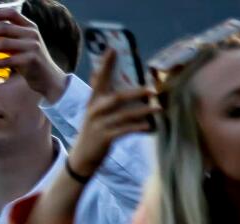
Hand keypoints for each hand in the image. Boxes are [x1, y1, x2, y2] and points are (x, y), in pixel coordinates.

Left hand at [0, 9, 68, 101]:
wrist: (49, 79)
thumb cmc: (31, 61)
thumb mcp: (25, 45)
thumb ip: (11, 38)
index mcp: (30, 27)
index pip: (11, 13)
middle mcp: (32, 34)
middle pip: (3, 28)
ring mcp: (32, 46)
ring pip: (2, 43)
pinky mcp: (30, 60)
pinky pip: (6, 60)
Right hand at [67, 50, 158, 176]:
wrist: (81, 157)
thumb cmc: (93, 131)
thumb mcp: (94, 113)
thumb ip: (104, 97)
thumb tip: (116, 82)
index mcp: (92, 101)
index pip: (98, 79)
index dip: (105, 64)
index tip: (112, 49)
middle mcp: (94, 110)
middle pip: (116, 97)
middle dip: (135, 92)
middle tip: (151, 89)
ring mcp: (99, 124)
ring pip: (124, 114)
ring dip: (143, 110)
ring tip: (158, 107)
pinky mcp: (105, 137)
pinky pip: (125, 130)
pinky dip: (138, 127)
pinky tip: (149, 126)